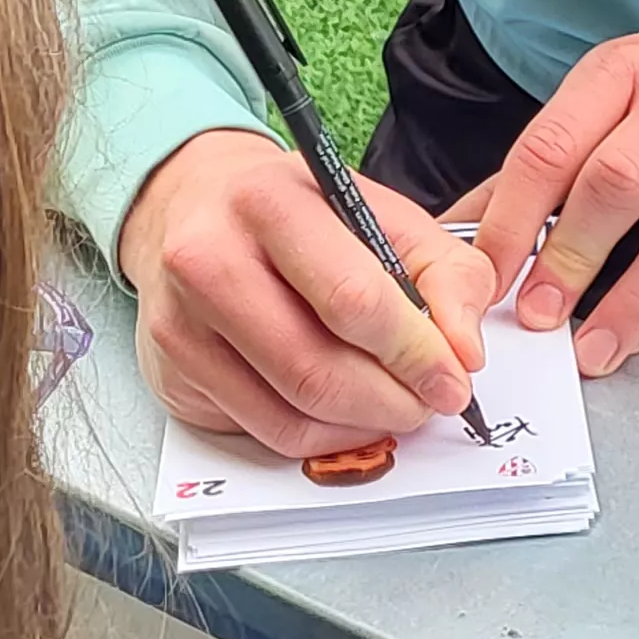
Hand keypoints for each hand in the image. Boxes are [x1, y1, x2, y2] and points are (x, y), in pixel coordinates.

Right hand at [118, 128, 496, 461]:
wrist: (194, 205)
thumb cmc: (296, 213)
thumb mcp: (381, 214)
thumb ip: (445, 272)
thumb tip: (463, 349)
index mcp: (268, 201)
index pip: (352, 298)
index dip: (415, 352)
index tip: (453, 379)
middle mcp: (208, 257)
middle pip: (317, 368)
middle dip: (393, 400)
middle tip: (429, 403)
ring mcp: (181, 321)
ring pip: (291, 411)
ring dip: (362, 425)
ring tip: (395, 405)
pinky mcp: (174, 371)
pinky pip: (265, 431)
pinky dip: (322, 437)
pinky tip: (347, 413)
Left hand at [479, 0, 638, 380]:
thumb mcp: (618, 88)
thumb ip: (548, 157)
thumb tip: (464, 224)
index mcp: (623, 72)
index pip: (552, 144)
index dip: (511, 217)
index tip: (483, 275)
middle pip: (616, 182)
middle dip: (569, 257)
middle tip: (534, 316)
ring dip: (631, 299)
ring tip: (590, 348)